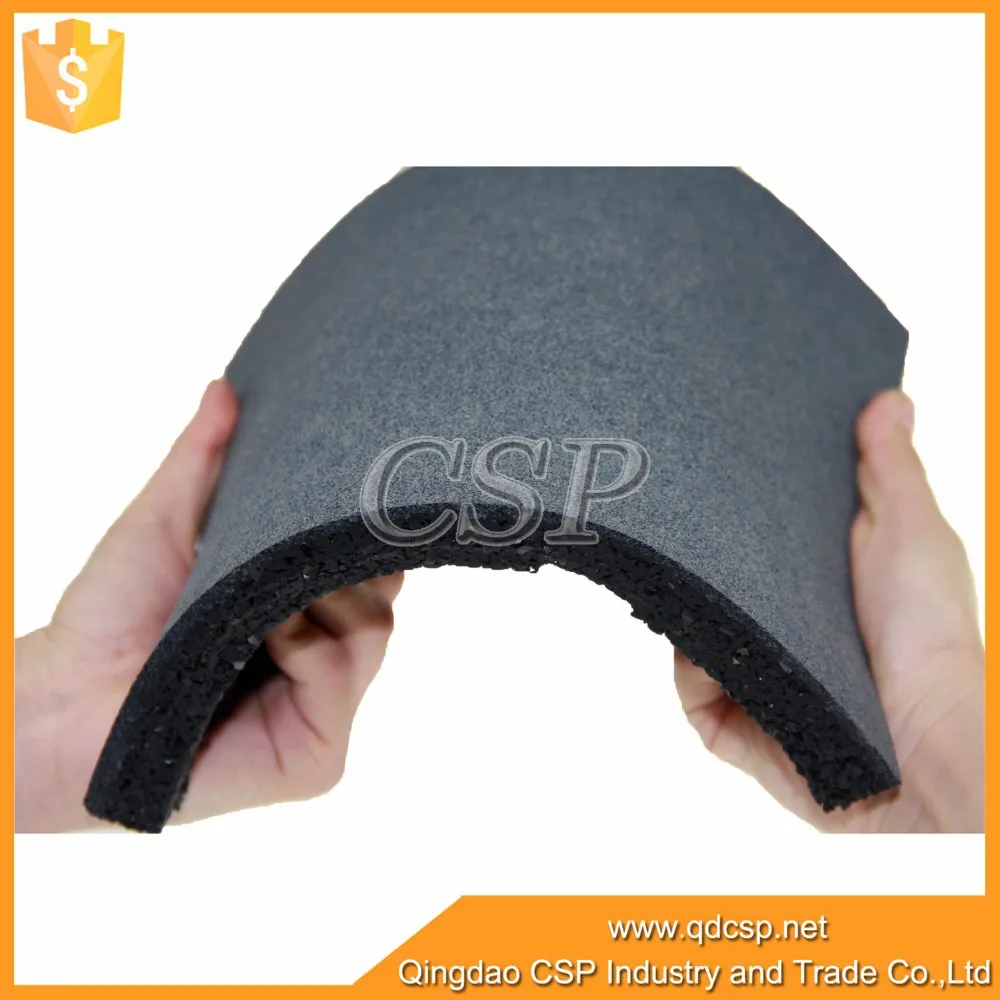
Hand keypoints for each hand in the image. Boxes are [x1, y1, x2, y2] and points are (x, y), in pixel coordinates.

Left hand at [15, 380, 402, 831]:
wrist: (62, 704)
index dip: (365, 534)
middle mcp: (320, 664)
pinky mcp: (316, 758)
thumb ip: (202, 459)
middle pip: (381, 598)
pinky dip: (310, 648)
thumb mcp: (165, 522)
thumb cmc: (107, 617)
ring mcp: (321, 712)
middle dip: (346, 562)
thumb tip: (224, 388)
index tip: (361, 492)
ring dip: (320, 603)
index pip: (366, 570)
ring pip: (373, 632)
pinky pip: (342, 678)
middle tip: (304, 542)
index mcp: (298, 617)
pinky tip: (268, 636)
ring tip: (263, 599)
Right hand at [676, 389, 983, 831]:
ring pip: (692, 627)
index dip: (732, 502)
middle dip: (697, 555)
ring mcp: (754, 671)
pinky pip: (689, 682)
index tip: (709, 461)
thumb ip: (891, 468)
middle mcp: (780, 624)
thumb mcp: (912, 531)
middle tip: (679, 516)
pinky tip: (718, 654)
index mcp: (814, 579)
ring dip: (697, 613)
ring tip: (704, 590)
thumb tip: (886, 398)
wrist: (917, 740)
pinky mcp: (731, 719)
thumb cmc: (926, 633)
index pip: (754, 533)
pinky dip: (696, 668)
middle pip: (715, 579)